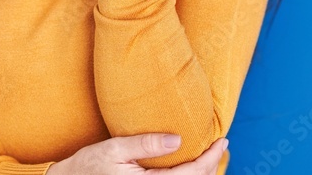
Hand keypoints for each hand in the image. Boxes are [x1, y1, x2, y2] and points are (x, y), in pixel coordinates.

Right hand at [47, 133, 227, 174]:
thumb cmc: (88, 165)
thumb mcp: (115, 148)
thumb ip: (145, 143)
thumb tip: (177, 139)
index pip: (193, 173)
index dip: (212, 158)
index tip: (223, 140)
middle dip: (211, 166)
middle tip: (220, 145)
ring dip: (201, 174)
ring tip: (208, 155)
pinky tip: (189, 167)